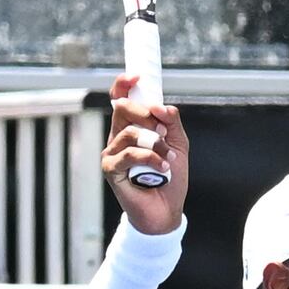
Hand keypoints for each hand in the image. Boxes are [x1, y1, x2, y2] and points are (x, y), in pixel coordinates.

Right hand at [103, 83, 189, 234]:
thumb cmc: (170, 178)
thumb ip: (172, 122)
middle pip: (123, 108)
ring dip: (156, 144)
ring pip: (130, 132)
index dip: (123, 84)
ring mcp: (111, 153)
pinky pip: (129, 154)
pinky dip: (151, 159)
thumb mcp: (178, 144)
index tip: (136, 77)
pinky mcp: (111, 170)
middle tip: (164, 132)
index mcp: (130, 127)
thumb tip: (160, 106)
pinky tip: (164, 168)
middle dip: (147, 114)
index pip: (119, 99)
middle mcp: (117, 137)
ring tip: (169, 158)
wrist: (166, 211)